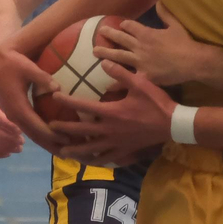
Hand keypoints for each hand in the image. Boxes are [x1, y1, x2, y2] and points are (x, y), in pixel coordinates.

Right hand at [0, 45, 67, 154]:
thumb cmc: (14, 63)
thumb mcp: (28, 67)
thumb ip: (42, 77)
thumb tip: (57, 87)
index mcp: (17, 106)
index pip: (36, 126)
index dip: (52, 134)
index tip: (68, 139)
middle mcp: (13, 115)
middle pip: (34, 135)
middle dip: (52, 144)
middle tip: (71, 151)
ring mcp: (12, 117)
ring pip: (30, 135)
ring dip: (46, 144)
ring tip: (64, 151)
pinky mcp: (13, 115)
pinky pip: (27, 131)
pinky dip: (40, 138)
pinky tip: (50, 143)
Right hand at [0, 84, 24, 158]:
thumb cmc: (8, 94)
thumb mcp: (12, 94)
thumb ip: (16, 106)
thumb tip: (26, 122)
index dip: (9, 127)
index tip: (21, 131)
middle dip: (8, 140)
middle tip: (22, 142)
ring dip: (4, 148)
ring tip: (19, 148)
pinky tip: (9, 153)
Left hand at [53, 63, 176, 164]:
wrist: (173, 124)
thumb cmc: (156, 103)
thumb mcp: (140, 83)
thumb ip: (120, 73)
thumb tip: (102, 62)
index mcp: (111, 112)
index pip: (83, 107)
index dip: (67, 102)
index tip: (54, 96)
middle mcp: (109, 130)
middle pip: (81, 132)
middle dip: (64, 130)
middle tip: (50, 128)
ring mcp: (116, 143)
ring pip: (90, 150)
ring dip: (75, 151)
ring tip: (62, 152)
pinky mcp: (124, 151)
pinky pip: (106, 159)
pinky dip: (95, 161)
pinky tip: (89, 162)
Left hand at [94, 9, 202, 86]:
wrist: (192, 61)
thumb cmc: (185, 43)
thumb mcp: (176, 25)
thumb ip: (165, 13)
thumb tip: (159, 1)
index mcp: (147, 33)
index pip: (130, 26)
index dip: (124, 25)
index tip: (121, 26)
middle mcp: (140, 46)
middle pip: (120, 38)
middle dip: (109, 34)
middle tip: (100, 32)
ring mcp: (139, 61)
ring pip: (118, 56)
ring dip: (105, 53)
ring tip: (95, 51)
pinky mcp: (143, 75)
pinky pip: (126, 78)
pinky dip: (116, 80)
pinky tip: (106, 83)